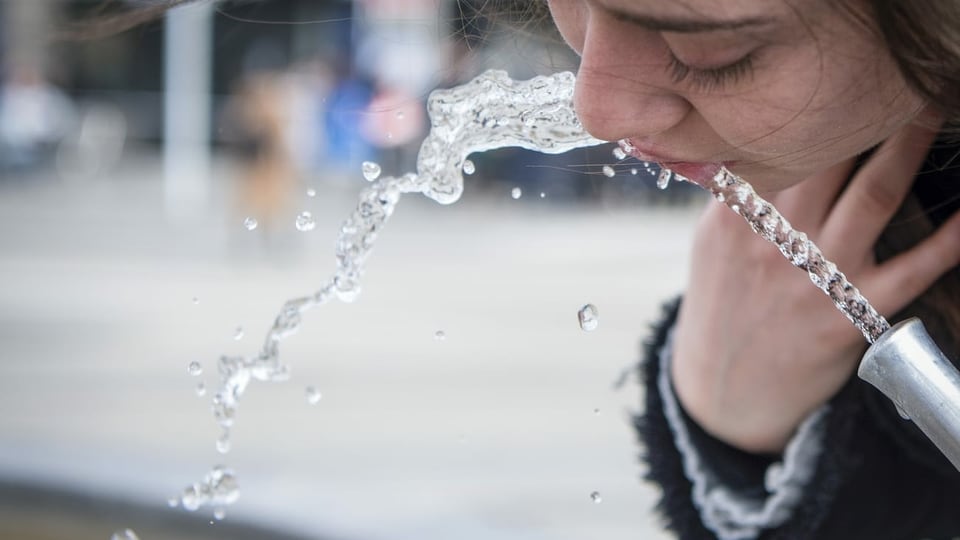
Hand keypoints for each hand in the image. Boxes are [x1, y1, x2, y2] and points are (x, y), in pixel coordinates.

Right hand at [670, 115, 959, 452]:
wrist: (725, 391)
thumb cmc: (722, 309)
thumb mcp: (711, 247)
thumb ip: (733, 197)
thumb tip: (753, 149)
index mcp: (737, 219)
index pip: (778, 148)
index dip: (810, 113)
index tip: (835, 87)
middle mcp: (778, 240)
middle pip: (831, 158)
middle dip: (866, 115)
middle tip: (896, 83)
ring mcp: (818, 277)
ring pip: (876, 195)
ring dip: (910, 147)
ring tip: (931, 112)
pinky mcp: (852, 315)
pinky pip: (914, 267)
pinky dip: (949, 237)